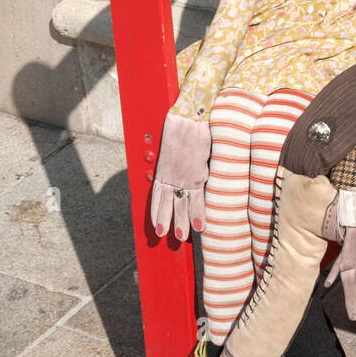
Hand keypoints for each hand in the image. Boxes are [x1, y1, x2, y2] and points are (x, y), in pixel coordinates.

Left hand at [150, 112, 210, 241]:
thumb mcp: (173, 145)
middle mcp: (171, 176)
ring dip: (181, 223)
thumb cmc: (184, 127)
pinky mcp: (196, 177)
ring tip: (180, 238)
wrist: (190, 119)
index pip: (158, 195)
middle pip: (167, 204)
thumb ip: (177, 161)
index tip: (155, 223)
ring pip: (181, 206)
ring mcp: (183, 178)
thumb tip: (185, 170)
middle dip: (165, 221)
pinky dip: (199, 214)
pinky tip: (200, 227)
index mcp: (163, 169)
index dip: (156, 210)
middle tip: (163, 236)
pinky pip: (197, 199)